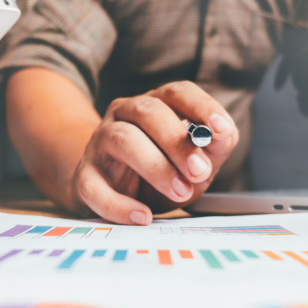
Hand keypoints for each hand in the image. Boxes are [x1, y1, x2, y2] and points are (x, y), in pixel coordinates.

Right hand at [71, 81, 238, 224]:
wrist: (113, 192)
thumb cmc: (160, 170)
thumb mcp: (193, 160)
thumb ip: (213, 147)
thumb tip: (223, 134)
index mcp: (155, 104)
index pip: (178, 92)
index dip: (201, 106)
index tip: (221, 128)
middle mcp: (125, 114)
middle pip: (149, 112)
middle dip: (178, 142)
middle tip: (199, 171)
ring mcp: (100, 141)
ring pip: (123, 140)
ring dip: (156, 167)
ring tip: (180, 192)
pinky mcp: (85, 175)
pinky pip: (95, 186)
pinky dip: (119, 204)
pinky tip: (142, 215)